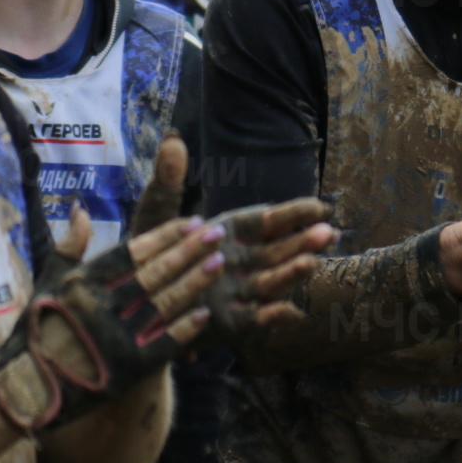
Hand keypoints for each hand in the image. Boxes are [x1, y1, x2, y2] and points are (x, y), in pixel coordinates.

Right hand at [0, 212, 234, 434]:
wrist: (26, 389)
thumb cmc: (36, 330)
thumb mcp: (45, 284)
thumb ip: (69, 247)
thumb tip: (81, 209)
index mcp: (82, 285)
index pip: (132, 253)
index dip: (165, 236)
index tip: (192, 221)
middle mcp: (100, 308)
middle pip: (154, 274)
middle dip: (189, 251)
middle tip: (217, 232)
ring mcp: (115, 340)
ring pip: (164, 304)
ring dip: (194, 282)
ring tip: (219, 262)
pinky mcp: (128, 370)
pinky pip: (164, 344)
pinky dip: (185, 327)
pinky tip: (206, 311)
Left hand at [127, 135, 334, 343]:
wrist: (134, 304)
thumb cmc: (147, 255)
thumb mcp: (155, 218)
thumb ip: (167, 182)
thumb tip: (172, 139)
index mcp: (231, 232)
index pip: (267, 221)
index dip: (293, 213)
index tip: (318, 207)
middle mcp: (241, 261)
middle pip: (278, 250)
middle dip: (302, 242)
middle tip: (327, 232)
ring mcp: (238, 292)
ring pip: (271, 282)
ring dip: (292, 274)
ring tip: (310, 263)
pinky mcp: (229, 322)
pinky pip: (254, 320)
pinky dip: (271, 317)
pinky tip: (289, 312)